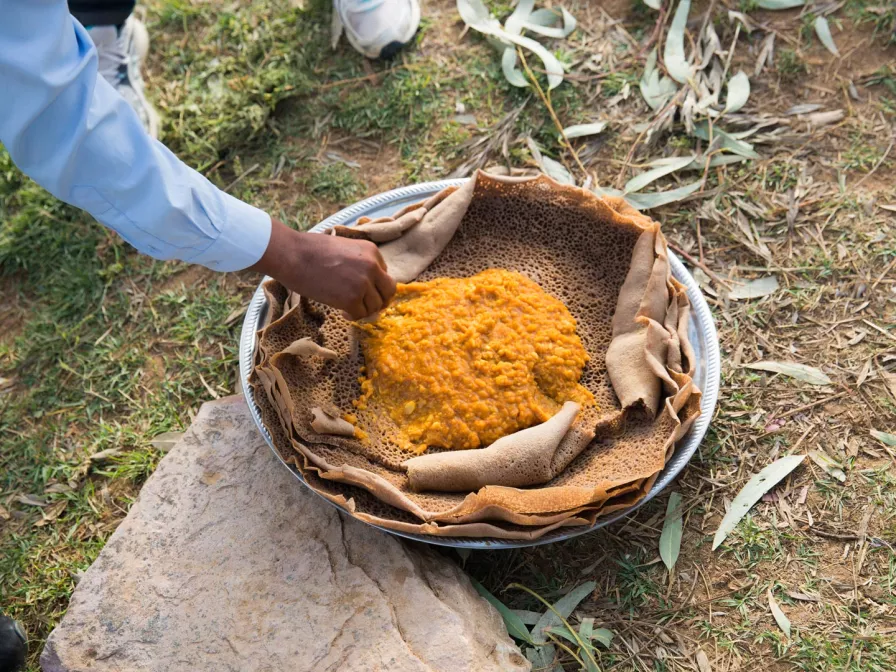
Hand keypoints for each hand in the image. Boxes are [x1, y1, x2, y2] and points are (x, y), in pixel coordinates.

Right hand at [250, 218, 396, 319]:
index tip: (362, 290)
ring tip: (348, 307)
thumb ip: (359, 262)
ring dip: (364, 310)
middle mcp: (372, 267)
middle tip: (365, 304)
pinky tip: (342, 312)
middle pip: (389, 292)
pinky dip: (353, 317)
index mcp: (372, 251)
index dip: (375, 285)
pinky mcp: (350, 299)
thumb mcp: (344, 247)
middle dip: (379, 300)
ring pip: (376, 306)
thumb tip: (366, 284)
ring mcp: (362, 284)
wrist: (293, 255)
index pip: (385, 274)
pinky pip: (360, 315)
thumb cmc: (312, 249)